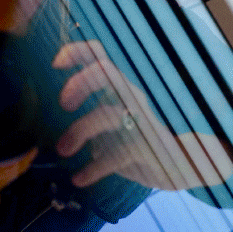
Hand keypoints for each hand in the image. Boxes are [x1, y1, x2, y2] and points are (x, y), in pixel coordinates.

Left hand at [53, 40, 232, 189]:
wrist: (185, 163)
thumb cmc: (139, 138)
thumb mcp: (114, 121)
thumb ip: (89, 115)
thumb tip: (47, 122)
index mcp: (120, 88)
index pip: (100, 56)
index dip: (77, 53)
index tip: (56, 64)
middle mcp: (131, 97)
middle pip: (105, 74)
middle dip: (80, 83)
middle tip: (63, 104)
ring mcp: (142, 121)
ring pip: (108, 114)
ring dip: (80, 131)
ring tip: (62, 150)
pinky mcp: (149, 148)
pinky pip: (117, 155)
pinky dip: (94, 168)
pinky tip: (79, 178)